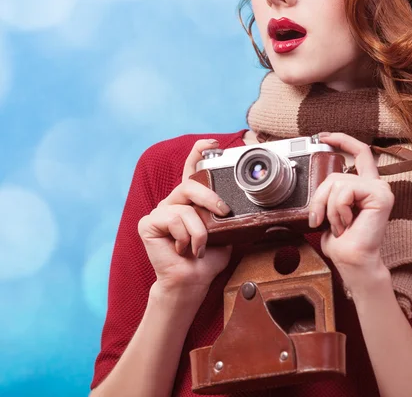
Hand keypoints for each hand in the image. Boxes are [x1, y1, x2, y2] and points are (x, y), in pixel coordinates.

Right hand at [137, 139, 232, 297]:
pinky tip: (183, 250)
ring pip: (186, 207)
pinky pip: (173, 220)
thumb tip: (250, 202)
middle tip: (223, 213)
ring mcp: (159, 212)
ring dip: (199, 231)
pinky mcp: (148, 224)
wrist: (192, 281)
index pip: (192, 170)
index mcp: (190, 201)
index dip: (199, 152)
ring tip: (200, 247)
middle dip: (210, 198)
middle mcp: (173, 202)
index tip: (213, 143)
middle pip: (190, 185)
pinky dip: (185, 237)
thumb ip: (227, 214)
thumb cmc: (208, 258)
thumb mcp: (225, 231)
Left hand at [308, 132, 393, 279]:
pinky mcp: (380, 195)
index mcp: (365, 186)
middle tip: (320, 220)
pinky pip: (345, 191)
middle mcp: (375, 185)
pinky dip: (338, 209)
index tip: (323, 136)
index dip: (342, 139)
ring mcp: (380, 188)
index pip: (358, 152)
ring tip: (340, 226)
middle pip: (336, 174)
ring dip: (329, 208)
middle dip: (320, 198)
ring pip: (337, 183)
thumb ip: (329, 194)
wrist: (353, 262)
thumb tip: (315, 185)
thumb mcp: (329, 211)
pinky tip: (348, 223)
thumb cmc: (343, 243)